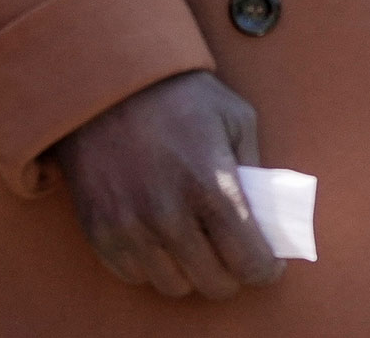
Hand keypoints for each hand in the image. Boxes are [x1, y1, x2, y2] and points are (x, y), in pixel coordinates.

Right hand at [51, 70, 282, 299]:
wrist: (110, 83)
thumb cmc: (182, 97)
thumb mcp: (236, 118)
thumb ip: (255, 169)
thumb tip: (267, 215)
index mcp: (211, 186)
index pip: (247, 260)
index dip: (265, 270)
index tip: (269, 266)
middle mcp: (169, 215)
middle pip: (212, 283)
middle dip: (232, 275)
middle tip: (236, 258)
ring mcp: (130, 227)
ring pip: (173, 286)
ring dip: (192, 273)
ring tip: (199, 248)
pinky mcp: (100, 232)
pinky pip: (135, 275)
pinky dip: (154, 266)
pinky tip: (163, 240)